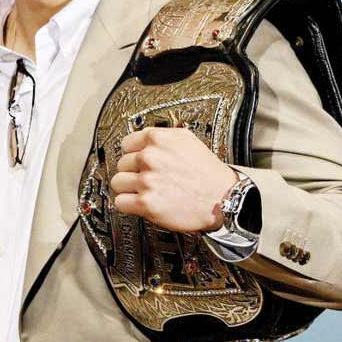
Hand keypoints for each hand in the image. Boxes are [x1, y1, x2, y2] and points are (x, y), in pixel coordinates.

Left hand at [110, 126, 236, 232]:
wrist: (224, 198)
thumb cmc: (207, 172)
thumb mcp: (186, 139)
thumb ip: (161, 136)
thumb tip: (141, 137)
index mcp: (157, 139)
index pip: (125, 144)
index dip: (133, 154)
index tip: (140, 162)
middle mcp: (150, 158)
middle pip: (121, 164)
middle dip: (133, 172)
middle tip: (148, 178)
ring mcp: (147, 181)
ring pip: (117, 183)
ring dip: (129, 188)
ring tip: (145, 191)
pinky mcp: (146, 203)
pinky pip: (120, 202)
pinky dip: (128, 205)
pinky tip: (141, 202)